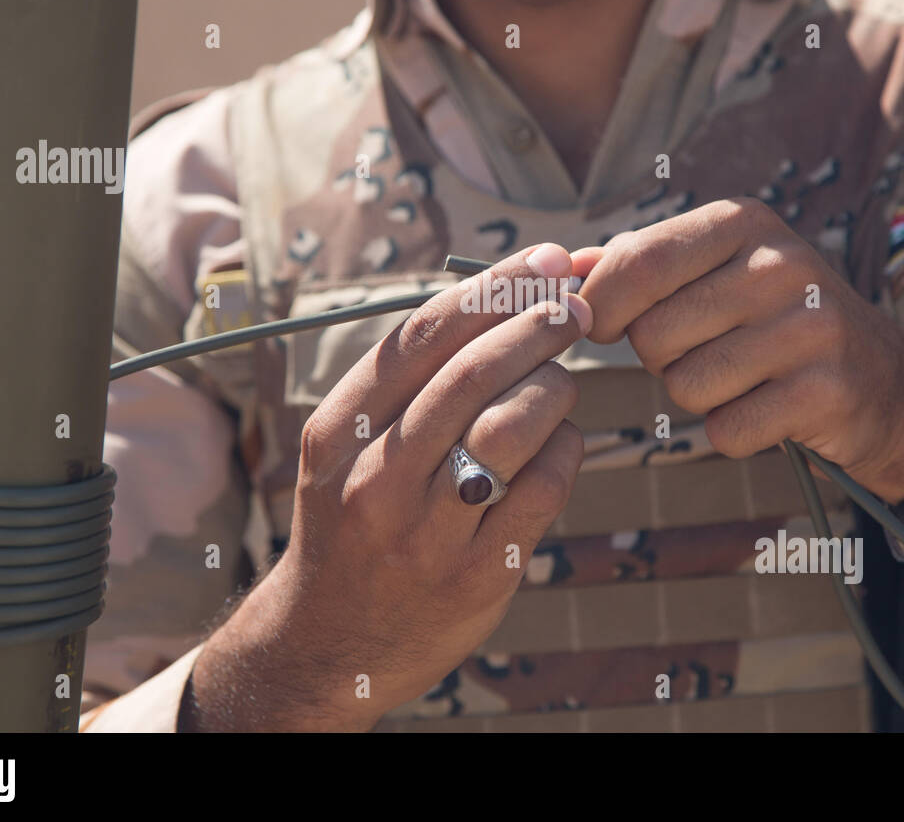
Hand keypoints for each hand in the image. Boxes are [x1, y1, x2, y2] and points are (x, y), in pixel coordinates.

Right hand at [185, 245, 591, 730]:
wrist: (329, 641)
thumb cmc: (353, 517)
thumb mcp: (346, 447)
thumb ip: (410, 379)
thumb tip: (506, 293)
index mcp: (338, 432)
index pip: (422, 335)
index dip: (493, 287)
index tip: (543, 262)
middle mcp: (375, 478)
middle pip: (471, 374)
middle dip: (537, 327)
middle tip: (574, 310)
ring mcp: (425, 532)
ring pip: (511, 426)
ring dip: (554, 388)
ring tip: (559, 384)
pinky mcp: (477, 576)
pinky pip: (542, 488)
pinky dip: (566, 450)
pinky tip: (560, 444)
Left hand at [573, 198, 903, 501]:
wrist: (883, 381)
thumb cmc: (774, 321)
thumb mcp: (716, 270)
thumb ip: (638, 265)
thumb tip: (560, 267)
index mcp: (743, 222)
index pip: (636, 261)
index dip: (601, 306)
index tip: (604, 325)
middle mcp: (780, 264)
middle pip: (652, 334)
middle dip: (661, 358)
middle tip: (709, 350)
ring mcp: (809, 327)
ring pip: (684, 386)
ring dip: (699, 396)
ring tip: (745, 376)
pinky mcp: (825, 391)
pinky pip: (726, 430)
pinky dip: (736, 431)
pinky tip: (770, 408)